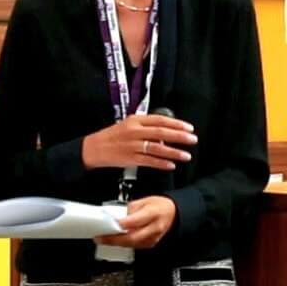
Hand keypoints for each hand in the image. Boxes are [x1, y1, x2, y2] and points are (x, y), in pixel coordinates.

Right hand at [82, 113, 197, 170]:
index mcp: (135, 120)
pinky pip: (149, 161)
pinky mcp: (130, 158)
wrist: (94, 148)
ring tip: (186, 155)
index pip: (160, 120)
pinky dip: (161, 163)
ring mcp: (132, 145)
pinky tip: (171, 165)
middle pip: (161, 132)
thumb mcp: (129, 124)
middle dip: (179, 136)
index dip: (176, 124)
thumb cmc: (113, 135)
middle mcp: (135, 131)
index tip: (189, 128)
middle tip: (192, 140)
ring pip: (157, 148)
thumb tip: (166, 130)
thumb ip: (146, 126)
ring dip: (173, 152)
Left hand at [95, 196, 177, 248]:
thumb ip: (129, 209)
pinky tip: (115, 241)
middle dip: (114, 239)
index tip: (108, 225)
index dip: (121, 224)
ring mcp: (152, 238)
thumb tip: (116, 216)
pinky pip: (134, 246)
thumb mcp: (144, 201)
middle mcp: (154, 228)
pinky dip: (123, 244)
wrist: (172, 214)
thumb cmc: (159, 206)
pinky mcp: (150, 244)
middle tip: (100, 238)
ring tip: (103, 239)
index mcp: (153, 213)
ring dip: (116, 243)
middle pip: (132, 237)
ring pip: (131, 244)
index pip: (135, 221)